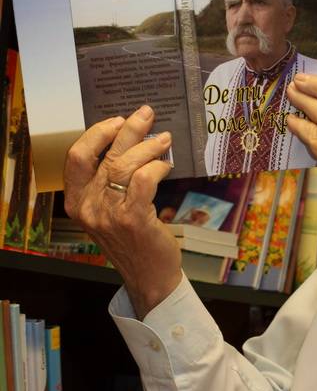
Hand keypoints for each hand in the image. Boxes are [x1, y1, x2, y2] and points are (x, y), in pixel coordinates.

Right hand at [63, 105, 180, 318]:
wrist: (148, 277)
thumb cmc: (133, 240)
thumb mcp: (109, 211)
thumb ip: (109, 183)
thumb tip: (128, 142)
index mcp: (76, 202)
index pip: (76, 158)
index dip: (96, 134)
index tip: (117, 121)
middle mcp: (88, 207)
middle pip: (105, 156)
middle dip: (129, 130)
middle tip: (147, 114)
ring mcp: (109, 214)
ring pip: (125, 164)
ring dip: (148, 146)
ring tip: (165, 139)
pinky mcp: (133, 219)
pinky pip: (144, 180)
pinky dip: (157, 166)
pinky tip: (166, 165)